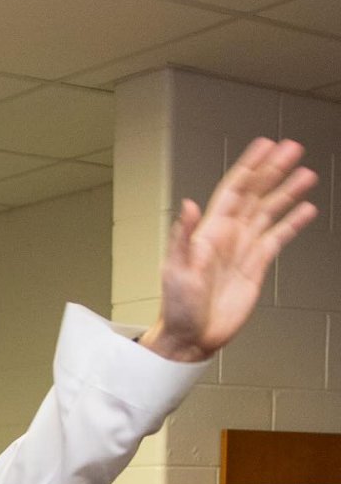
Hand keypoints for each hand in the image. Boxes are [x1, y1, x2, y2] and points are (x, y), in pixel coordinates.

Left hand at [143, 137, 316, 361]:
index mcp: (210, 232)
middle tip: (293, 149)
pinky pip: (278, 237)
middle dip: (274, 170)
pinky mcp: (257, 266)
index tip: (265, 146)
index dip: (249, 166)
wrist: (191, 337)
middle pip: (256, 194)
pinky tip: (306, 210)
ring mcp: (244, 249)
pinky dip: (293, 223)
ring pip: (270, 211)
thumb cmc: (177, 307)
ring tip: (307, 174)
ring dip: (288, 192)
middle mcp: (229, 235)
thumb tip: (188, 206)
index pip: (234, 190)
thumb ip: (183, 237)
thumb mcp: (175, 271)